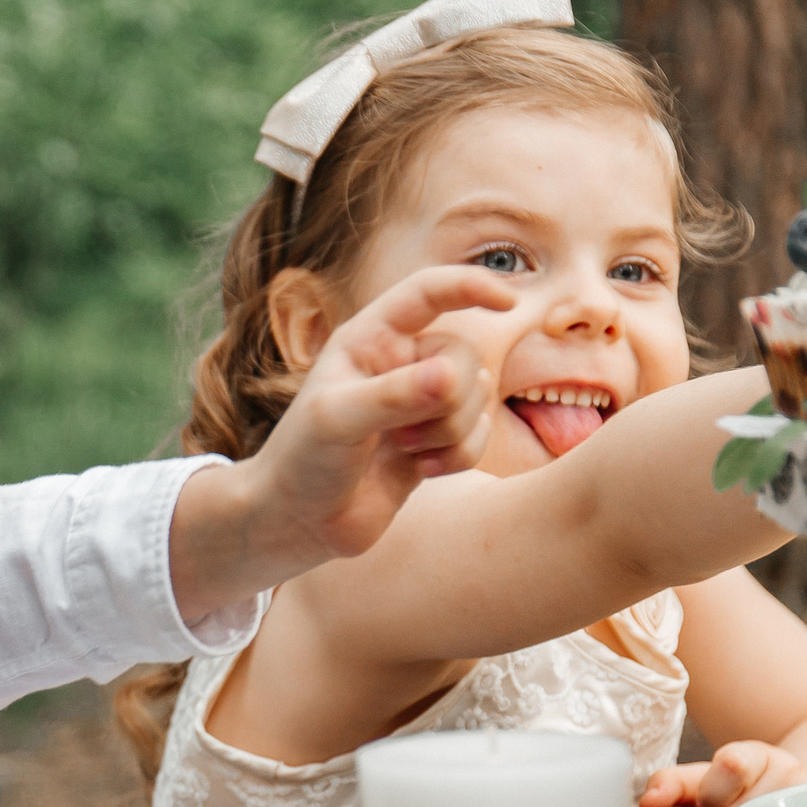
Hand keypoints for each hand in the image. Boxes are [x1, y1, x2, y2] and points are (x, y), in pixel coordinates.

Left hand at [170, 265, 513, 621]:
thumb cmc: (302, 459)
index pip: (429, 293)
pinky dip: (460, 455)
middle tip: (402, 432)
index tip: (507, 302)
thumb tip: (452, 377)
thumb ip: (392, 396)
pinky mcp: (436, 441)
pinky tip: (421, 469)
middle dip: (449, 398)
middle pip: (465, 356)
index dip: (470, 286)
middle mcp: (401, 363)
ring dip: (452, 431)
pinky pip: (479, 436)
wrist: (299, 520)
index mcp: (370, 339)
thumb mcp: (336, 420)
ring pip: (479, 396)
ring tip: (404, 449)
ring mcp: (421, 403)